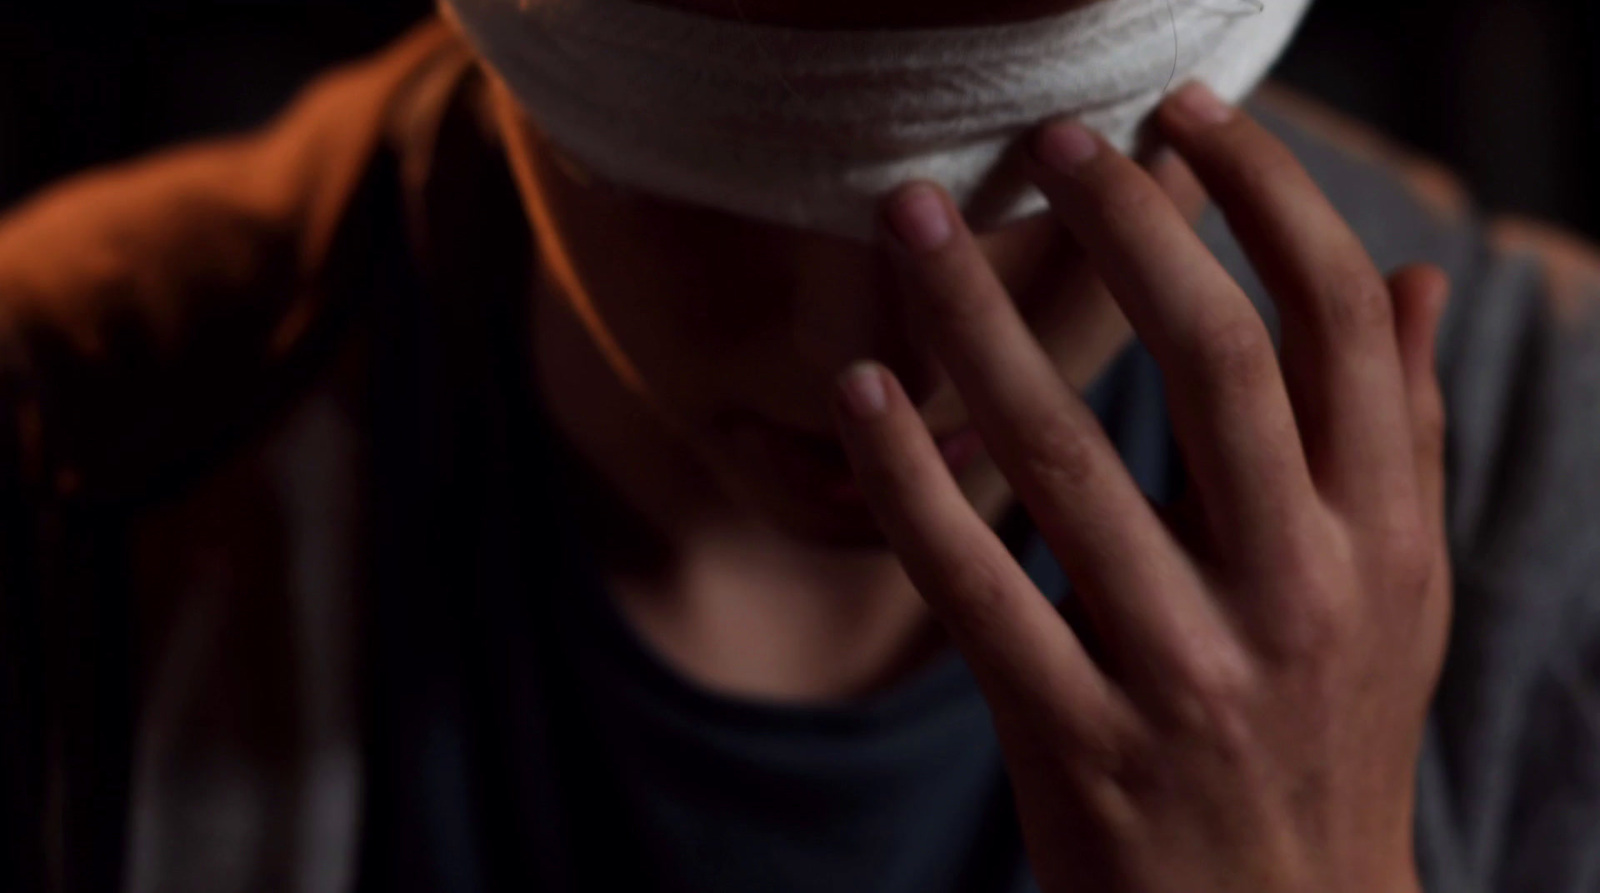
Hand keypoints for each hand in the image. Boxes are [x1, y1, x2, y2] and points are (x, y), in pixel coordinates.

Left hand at [828, 82, 1451, 892]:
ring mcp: (1186, 672)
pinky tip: (862, 393)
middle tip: (1050, 139)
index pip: (1339, 327)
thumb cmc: (1327, 736)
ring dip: (978, 320)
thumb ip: (1401, 435)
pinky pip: (974, 585)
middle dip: (1127, 225)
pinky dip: (910, 479)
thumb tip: (1420, 279)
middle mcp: (1300, 592)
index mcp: (1383, 540)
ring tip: (915, 221)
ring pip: (1070, 455)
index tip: (1185, 121)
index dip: (1268, 199)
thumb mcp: (1401, 596)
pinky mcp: (1077, 742)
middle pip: (1215, 359)